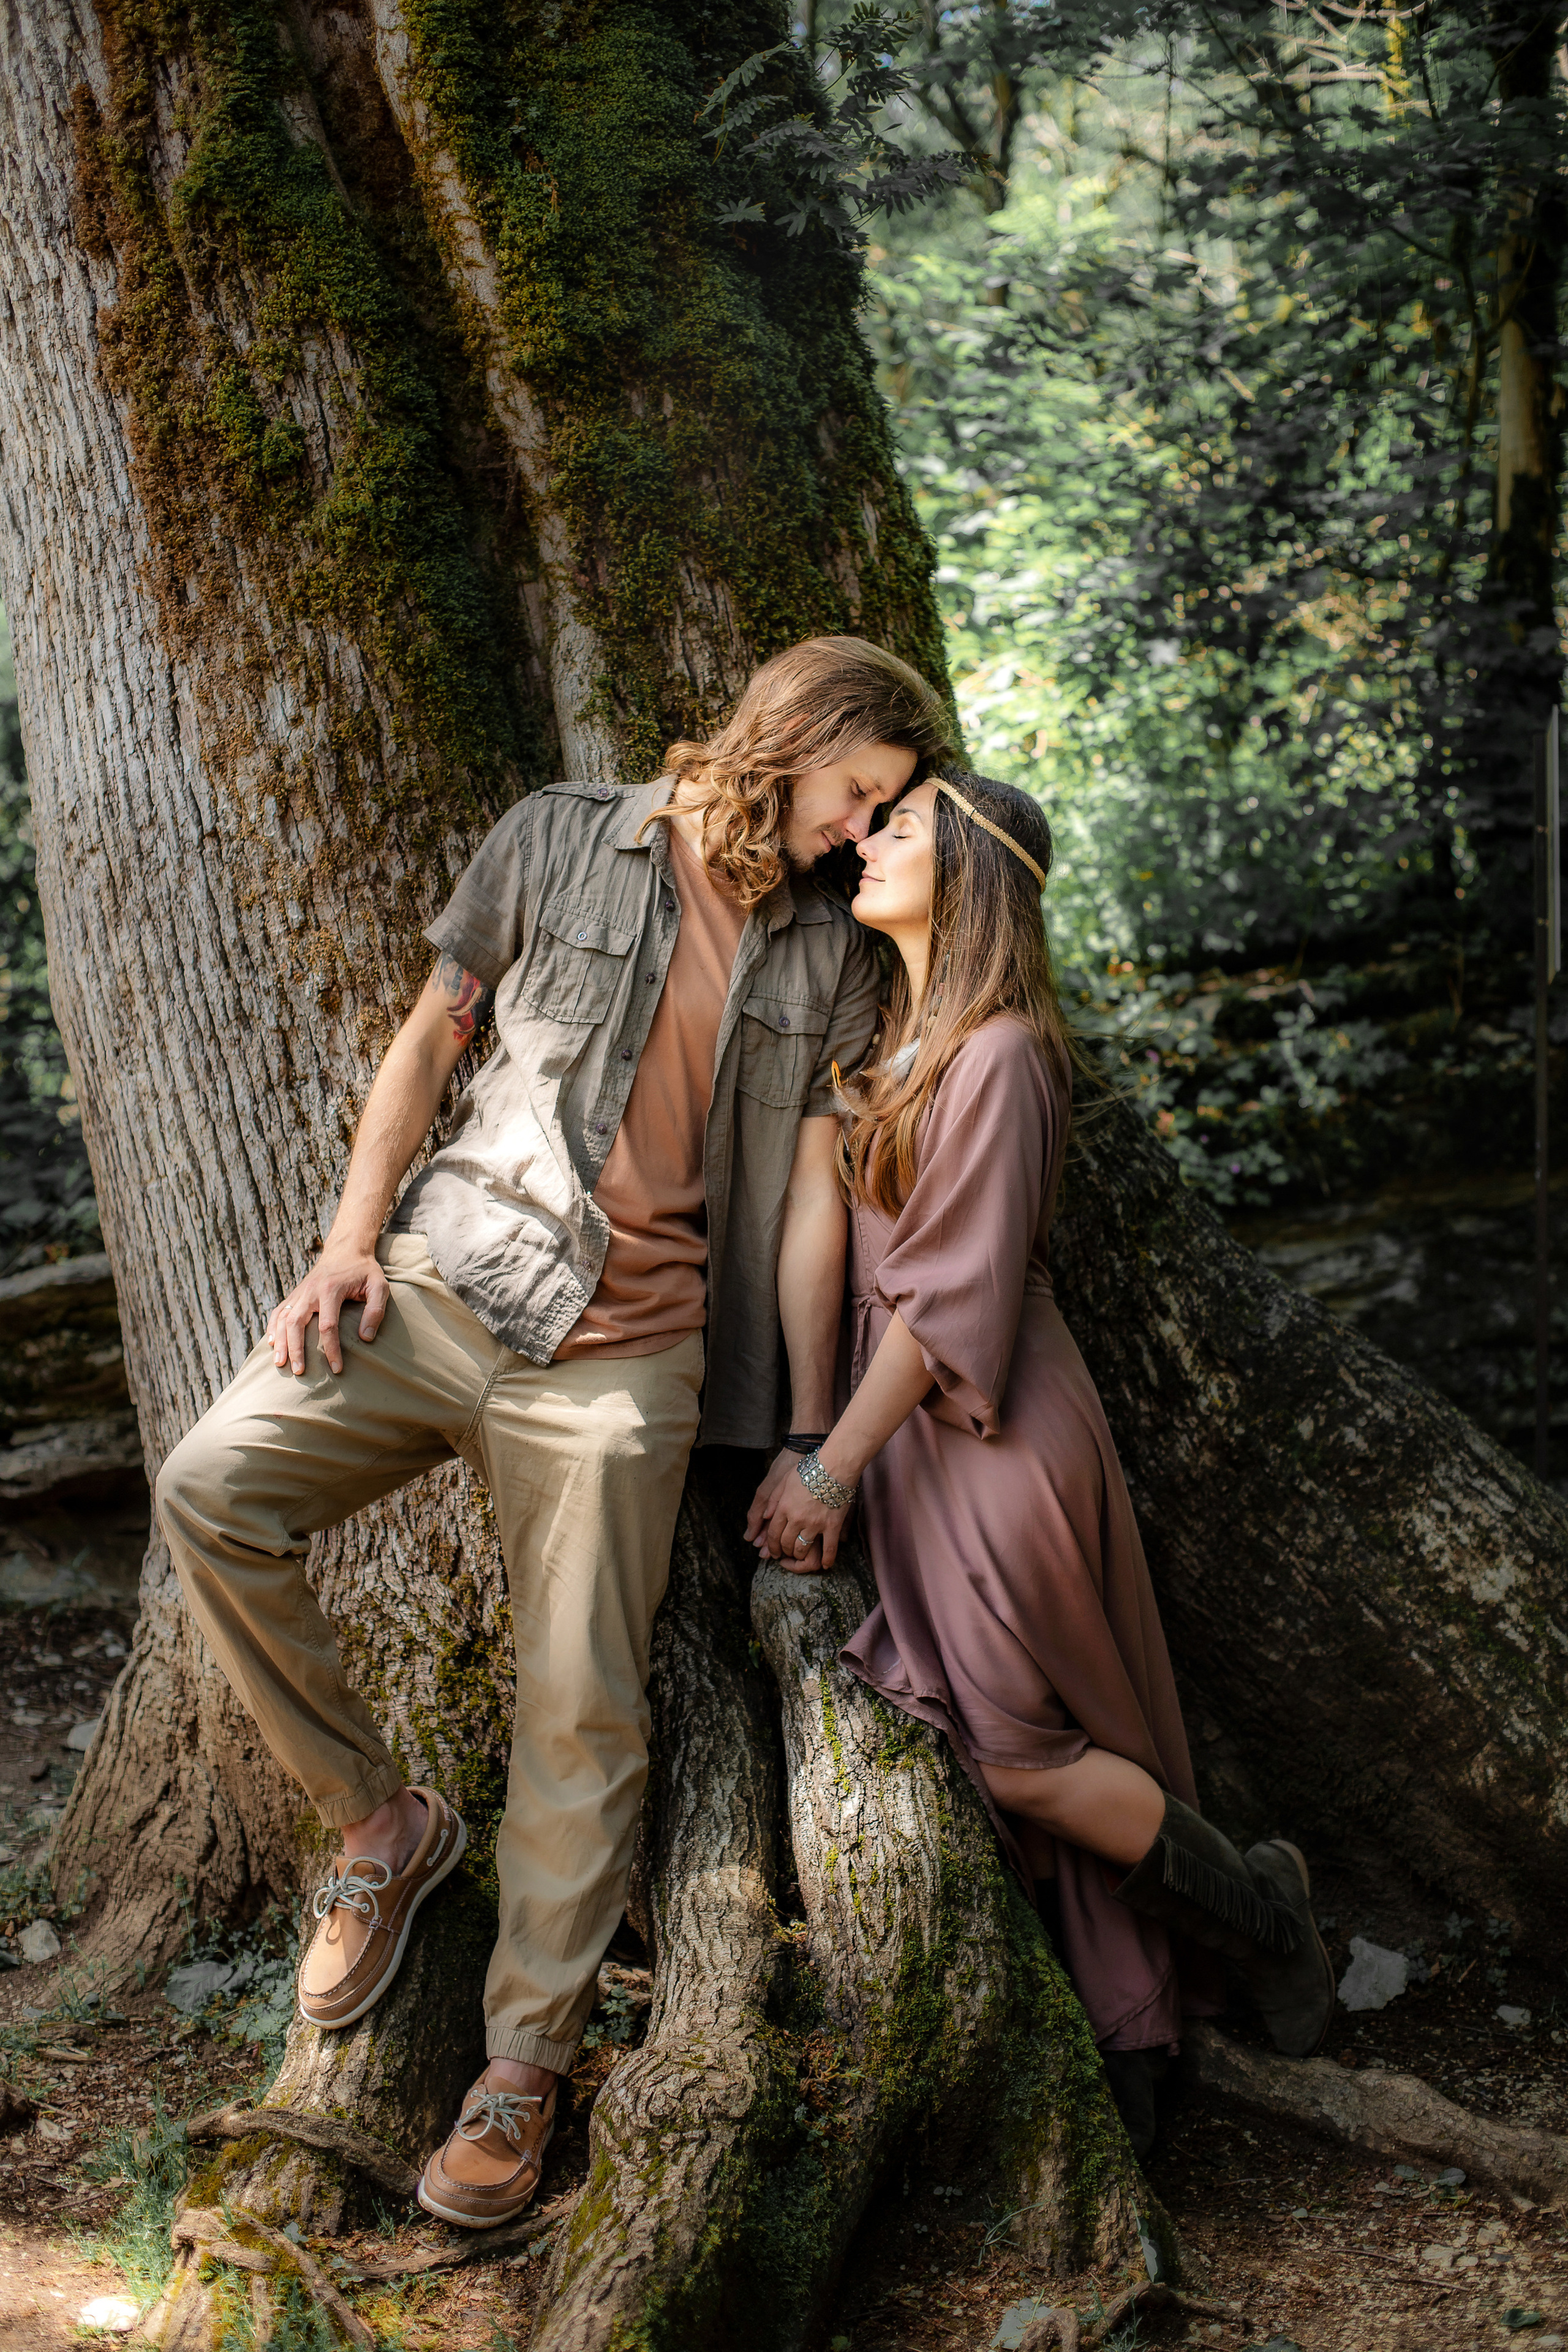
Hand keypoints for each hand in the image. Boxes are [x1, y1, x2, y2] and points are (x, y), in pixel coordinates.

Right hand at [265, 1239, 389, 1375]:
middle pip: (296, 1323)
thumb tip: (365, 1338)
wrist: (346, 1249)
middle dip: (296, 1349)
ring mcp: (300, 1292)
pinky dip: (272, 1327)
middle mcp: (310, 1291)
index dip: (331, 1349)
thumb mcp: (379, 1286)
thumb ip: (375, 1310)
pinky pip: (278, 1311)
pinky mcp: (295, 1293)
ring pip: (283, 1318)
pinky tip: (270, 1343)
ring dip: (280, 1341)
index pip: (328, 1326)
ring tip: (280, 1364)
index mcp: (331, 1289)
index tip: (337, 1369)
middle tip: (299, 1371)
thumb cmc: (364, 1270)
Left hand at [749, 1453, 853, 1572]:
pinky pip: (828, 1549)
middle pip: (786, 1543)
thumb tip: (765, 1517)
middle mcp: (796, 1518)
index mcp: (783, 1507)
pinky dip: (826, 1559)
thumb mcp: (784, 1480)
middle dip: (783, 1551)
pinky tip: (825, 1565)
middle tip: (784, 1554)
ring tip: (799, 1555)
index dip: (772, 1545)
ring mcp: (814, 1524)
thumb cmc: (808, 1469)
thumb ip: (773, 1499)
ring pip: (802, 1548)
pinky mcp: (832, 1526)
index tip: (773, 1551)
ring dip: (799, 1555)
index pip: (773, 1533)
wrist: (834, 1466)